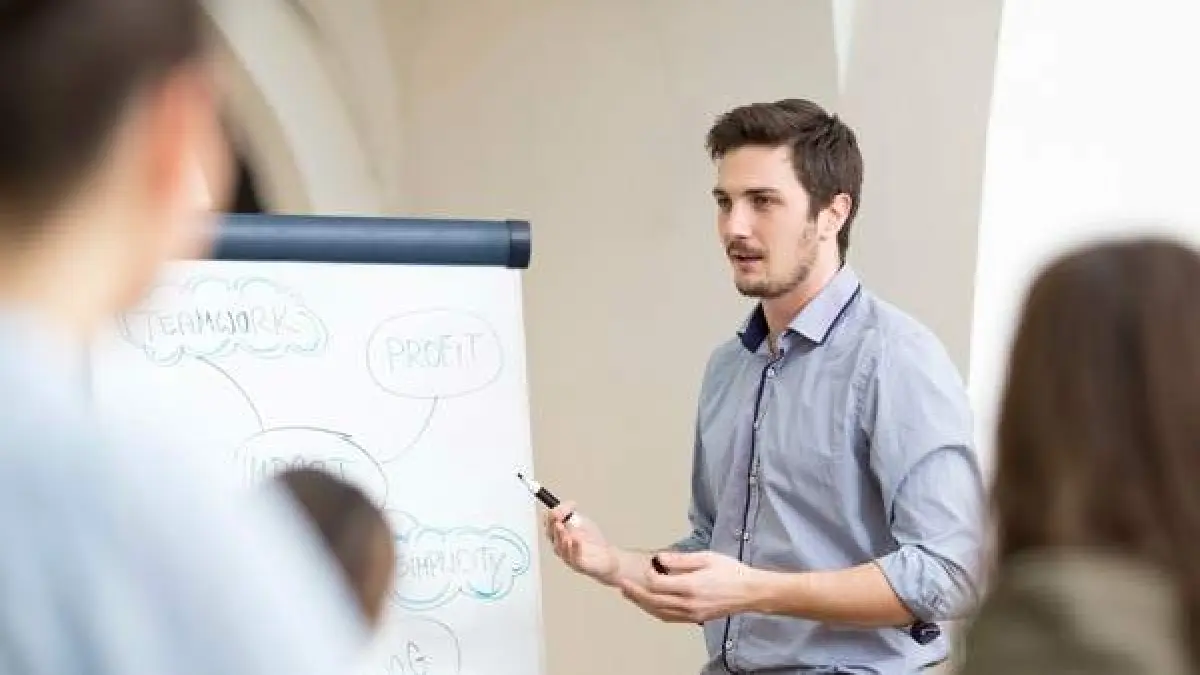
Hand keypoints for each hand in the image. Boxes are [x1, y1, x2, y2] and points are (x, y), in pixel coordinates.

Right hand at [543, 501, 619, 584]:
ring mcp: (569, 557)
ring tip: (561, 527)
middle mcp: (561, 547)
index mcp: (559, 536)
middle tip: (555, 518)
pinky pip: (574, 558)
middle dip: (552, 527)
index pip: (549, 527)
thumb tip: (557, 507)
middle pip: (552, 537)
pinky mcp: (580, 565)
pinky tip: (575, 539)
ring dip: (560, 536)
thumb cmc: (592, 540)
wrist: (607, 556)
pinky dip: (574, 547)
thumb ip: (569, 510)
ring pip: (560, 548)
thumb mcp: (581, 520)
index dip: (548, 519)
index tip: (551, 510)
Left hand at [617, 550, 763, 623]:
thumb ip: (680, 559)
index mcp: (690, 586)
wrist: (750, 592)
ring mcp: (691, 613)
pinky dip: (656, 612)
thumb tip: (659, 558)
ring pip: (659, 612)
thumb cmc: (731, 571)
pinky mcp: (695, 618)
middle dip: (635, 593)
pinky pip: (670, 618)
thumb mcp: (706, 557)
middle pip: (654, 600)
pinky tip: (649, 605)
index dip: (648, 575)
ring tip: (630, 595)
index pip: (657, 584)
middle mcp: (688, 603)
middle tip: (622, 585)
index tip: (647, 566)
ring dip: (642, 604)